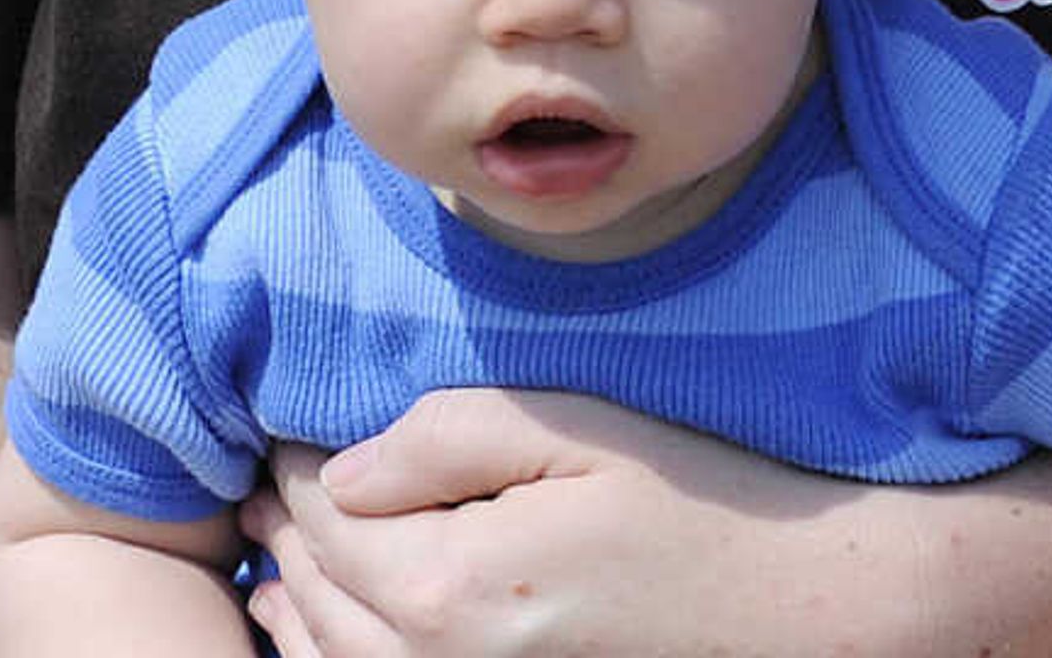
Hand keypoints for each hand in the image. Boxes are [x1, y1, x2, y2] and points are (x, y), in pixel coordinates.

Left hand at [241, 391, 781, 657]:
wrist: (789, 607)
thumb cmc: (695, 503)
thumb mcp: (580, 432)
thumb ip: (452, 435)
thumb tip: (341, 467)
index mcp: (448, 584)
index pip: (329, 512)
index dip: (297, 461)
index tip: (285, 417)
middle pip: (314, 587)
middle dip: (283, 524)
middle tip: (262, 472)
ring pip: (323, 652)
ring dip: (288, 592)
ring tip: (272, 537)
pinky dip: (320, 652)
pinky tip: (308, 620)